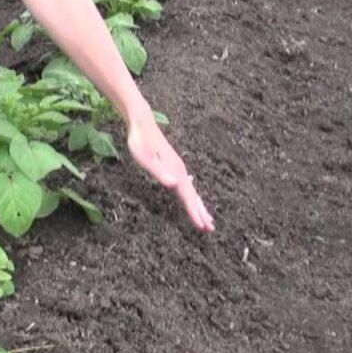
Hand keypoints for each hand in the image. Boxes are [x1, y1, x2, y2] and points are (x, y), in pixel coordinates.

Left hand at [127, 117, 214, 232]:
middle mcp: (180, 171)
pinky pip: (186, 186)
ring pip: (191, 192)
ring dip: (199, 206)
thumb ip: (159, 173)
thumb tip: (174, 185)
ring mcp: (178, 168)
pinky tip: (193, 197)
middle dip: (201, 213)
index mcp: (175, 172)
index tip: (203, 226)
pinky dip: (192, 196)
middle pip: (193, 196)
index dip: (195, 212)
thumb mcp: (146, 159)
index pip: (187, 197)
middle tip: (210, 229)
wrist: (142, 124)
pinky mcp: (174, 166)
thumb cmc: (140, 142)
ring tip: (206, 218)